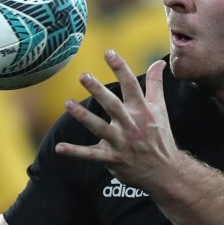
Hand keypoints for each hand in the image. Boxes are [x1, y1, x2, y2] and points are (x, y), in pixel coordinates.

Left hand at [54, 51, 175, 189]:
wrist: (165, 172)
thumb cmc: (160, 138)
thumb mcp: (160, 110)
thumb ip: (156, 85)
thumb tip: (159, 63)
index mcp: (142, 111)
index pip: (131, 86)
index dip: (120, 68)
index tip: (109, 52)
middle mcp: (131, 125)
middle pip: (113, 105)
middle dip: (98, 90)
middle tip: (83, 75)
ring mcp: (121, 143)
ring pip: (99, 128)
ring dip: (83, 116)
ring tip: (67, 103)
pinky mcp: (112, 159)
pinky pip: (91, 155)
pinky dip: (74, 152)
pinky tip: (58, 148)